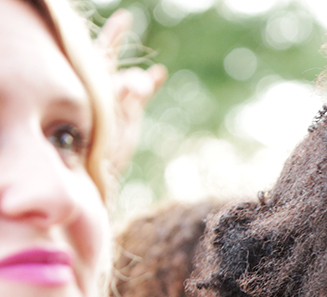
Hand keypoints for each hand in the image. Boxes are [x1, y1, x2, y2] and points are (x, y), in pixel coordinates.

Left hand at [95, 9, 166, 171]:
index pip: (94, 53)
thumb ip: (121, 93)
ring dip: (139, 79)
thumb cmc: (91, 141)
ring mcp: (117, 98)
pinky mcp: (131, 112)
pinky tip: (160, 72)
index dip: (109, 37)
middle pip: (110, 57)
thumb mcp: (103, 113)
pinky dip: (152, 83)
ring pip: (132, 77)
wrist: (97, 169)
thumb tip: (141, 81)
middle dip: (116, 40)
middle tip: (124, 19)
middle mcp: (100, 87)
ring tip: (146, 84)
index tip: (124, 20)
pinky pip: (143, 93)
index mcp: (86, 84)